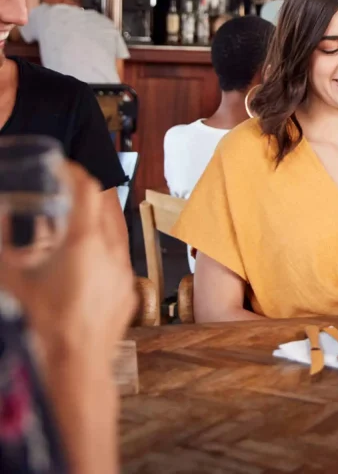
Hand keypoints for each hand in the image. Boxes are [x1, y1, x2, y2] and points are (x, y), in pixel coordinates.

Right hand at [0, 162, 134, 363]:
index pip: (87, 189)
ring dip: (95, 221)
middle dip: (85, 193)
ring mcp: (123, 271)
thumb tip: (2, 217)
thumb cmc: (41, 326)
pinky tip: (83, 260)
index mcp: (85, 242)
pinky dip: (102, 248)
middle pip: (104, 206)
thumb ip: (3, 245)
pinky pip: (118, 258)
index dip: (73, 171)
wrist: (75, 368)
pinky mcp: (127, 290)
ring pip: (115, 232)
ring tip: (71, 222)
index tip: (60, 167)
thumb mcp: (10, 282)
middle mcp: (112, 252)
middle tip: (63, 189)